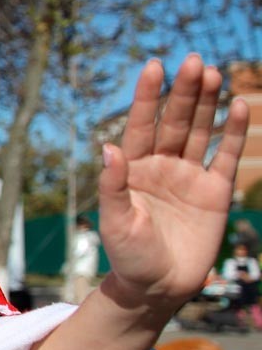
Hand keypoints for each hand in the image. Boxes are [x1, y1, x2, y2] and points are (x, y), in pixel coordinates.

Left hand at [97, 54, 248, 309]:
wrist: (158, 287)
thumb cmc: (128, 256)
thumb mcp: (115, 222)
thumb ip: (112, 186)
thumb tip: (109, 148)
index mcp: (132, 168)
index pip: (140, 124)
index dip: (147, 96)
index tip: (153, 65)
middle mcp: (161, 165)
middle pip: (175, 121)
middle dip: (184, 92)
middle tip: (194, 61)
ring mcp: (189, 176)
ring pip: (201, 131)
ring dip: (208, 103)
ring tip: (214, 73)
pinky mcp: (215, 191)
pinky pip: (226, 156)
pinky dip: (234, 132)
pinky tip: (240, 106)